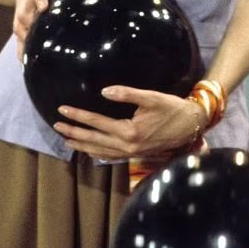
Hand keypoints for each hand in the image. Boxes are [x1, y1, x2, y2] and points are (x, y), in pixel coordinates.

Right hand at [9, 0, 80, 58]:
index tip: (43, 6)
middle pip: (26, 12)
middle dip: (33, 27)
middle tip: (44, 43)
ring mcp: (21, 7)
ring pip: (20, 24)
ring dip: (26, 40)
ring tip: (35, 59)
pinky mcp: (17, 15)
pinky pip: (17, 31)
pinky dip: (20, 46)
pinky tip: (24, 61)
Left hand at [52, 85, 205, 160]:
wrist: (191, 125)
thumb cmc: (172, 109)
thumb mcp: (152, 97)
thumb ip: (127, 94)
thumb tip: (104, 91)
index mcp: (129, 131)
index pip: (97, 122)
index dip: (78, 116)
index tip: (62, 110)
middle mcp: (127, 146)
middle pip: (93, 139)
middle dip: (73, 132)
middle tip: (56, 125)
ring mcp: (130, 153)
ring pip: (99, 151)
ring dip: (81, 144)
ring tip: (66, 139)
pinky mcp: (135, 154)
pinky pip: (110, 156)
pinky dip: (96, 153)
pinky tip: (89, 150)